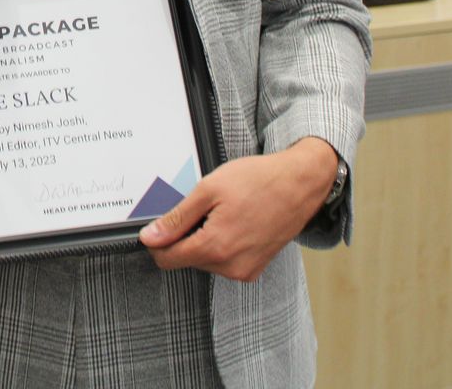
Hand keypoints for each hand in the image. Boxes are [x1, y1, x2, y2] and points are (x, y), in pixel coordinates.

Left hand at [138, 137, 338, 281]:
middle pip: (185, 259)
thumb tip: (150, 237)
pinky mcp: (255, 268)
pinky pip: (224, 262)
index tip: (159, 224)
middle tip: (203, 208)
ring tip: (223, 213)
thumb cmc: (259, 181)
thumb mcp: (208, 190)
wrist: (300, 184)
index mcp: (215, 247)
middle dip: (186, 235)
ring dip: (204, 239)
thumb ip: (176, 218)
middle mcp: (231, 267)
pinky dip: (221, 244)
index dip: (157, 241)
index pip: (167, 260)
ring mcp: (245, 270)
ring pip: (204, 261)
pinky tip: (234, 222)